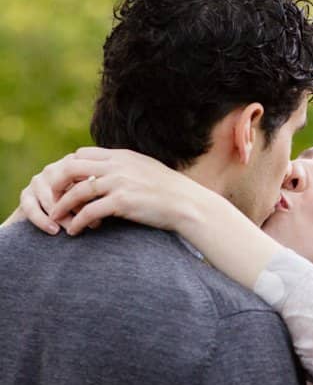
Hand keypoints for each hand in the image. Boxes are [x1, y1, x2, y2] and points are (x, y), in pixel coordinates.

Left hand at [20, 147, 200, 235]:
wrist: (189, 205)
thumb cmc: (171, 192)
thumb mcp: (147, 170)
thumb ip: (127, 168)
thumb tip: (110, 173)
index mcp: (123, 156)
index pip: (83, 154)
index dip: (69, 168)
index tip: (65, 184)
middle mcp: (119, 165)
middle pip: (72, 167)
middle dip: (58, 184)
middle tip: (52, 199)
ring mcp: (120, 182)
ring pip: (77, 190)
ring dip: (63, 206)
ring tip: (57, 218)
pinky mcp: (123, 201)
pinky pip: (89, 211)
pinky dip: (78, 222)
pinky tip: (75, 231)